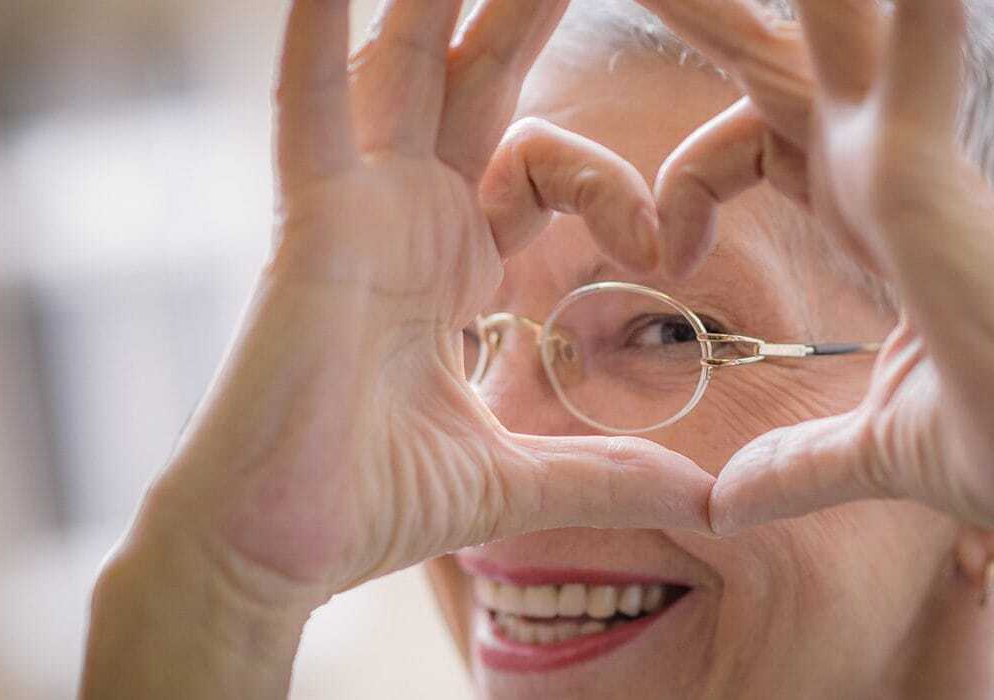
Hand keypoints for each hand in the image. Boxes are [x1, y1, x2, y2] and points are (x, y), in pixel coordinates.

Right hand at [82, 1, 713, 695]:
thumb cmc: (372, 507)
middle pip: (477, 77)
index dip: (615, 184)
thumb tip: (713, 504)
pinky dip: (315, 36)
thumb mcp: (521, 480)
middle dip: (524, 8)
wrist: (280, 549)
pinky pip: (312, 109)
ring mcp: (357, 209)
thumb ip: (614, 473)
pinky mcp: (312, 223)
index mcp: (457, 260)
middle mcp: (408, 216)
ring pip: (402, 64)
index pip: (548, 167)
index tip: (667, 246)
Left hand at [632, 0, 993, 579]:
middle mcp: (888, 171)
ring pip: (827, 41)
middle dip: (711, 16)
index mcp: (872, 214)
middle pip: (777, 62)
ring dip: (781, 2)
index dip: (692, 178)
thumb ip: (803, 464)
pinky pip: (906, 67)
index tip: (663, 254)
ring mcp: (910, 167)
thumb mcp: (879, 449)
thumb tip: (729, 504)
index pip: (756, 141)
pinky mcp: (925, 183)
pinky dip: (909, 14)